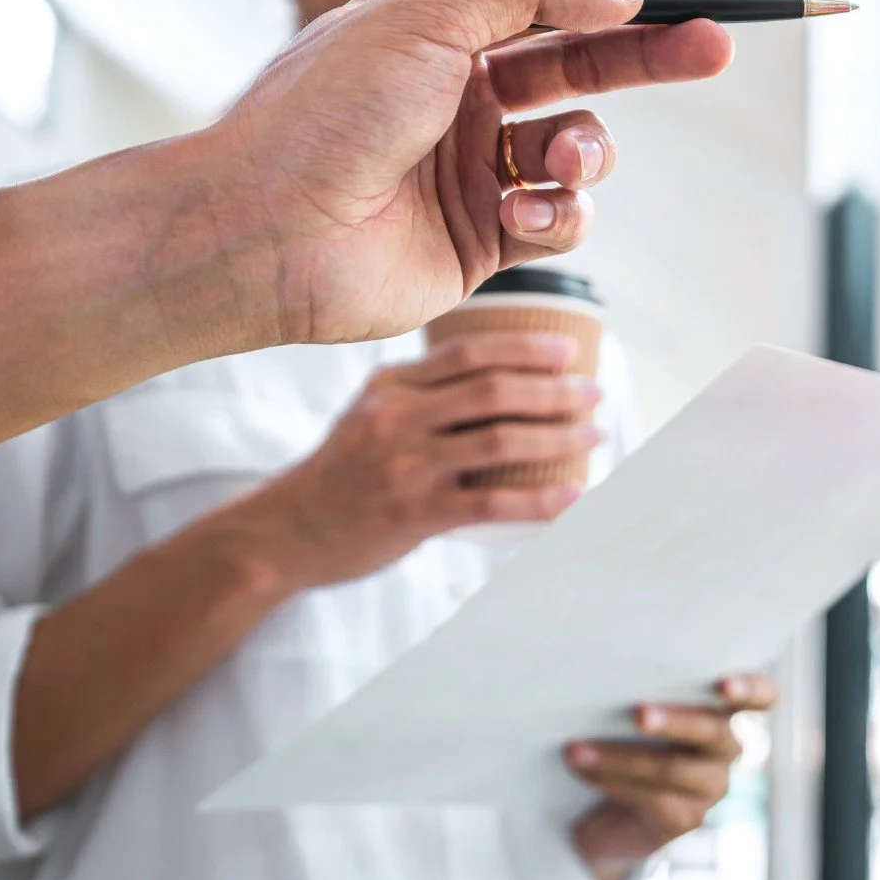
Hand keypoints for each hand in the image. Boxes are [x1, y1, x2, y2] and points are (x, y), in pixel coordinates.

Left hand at [209, 0, 732, 345]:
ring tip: (562, 162)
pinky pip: (561, 221)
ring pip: (583, 151)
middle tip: (714, 48)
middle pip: (590, 68)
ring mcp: (477, 170)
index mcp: (446, 33)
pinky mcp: (484, 240)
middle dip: (652, 58)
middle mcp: (466, 97)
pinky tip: (518, 215)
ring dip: (589, 153)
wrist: (265, 231)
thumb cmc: (324, 115)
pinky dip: (556, 216)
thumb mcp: (426, 16)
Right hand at [227, 331, 599, 590]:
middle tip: (594, 394)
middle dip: (555, 391)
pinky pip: (491, 504)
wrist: (284, 532)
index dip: (525, 347)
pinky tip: (571, 496)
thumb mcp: (370, 413)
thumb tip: (505, 378)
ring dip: (556, 438)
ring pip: (499, 442)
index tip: (568, 349)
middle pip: (493, 392)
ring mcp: (404, 467)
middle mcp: (396, 419)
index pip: (468, 352)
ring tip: (593, 436)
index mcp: (390, 386)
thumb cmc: (343, 472)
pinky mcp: (412, 514)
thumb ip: (424, 393)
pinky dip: (539, 501)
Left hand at [567, 674, 781, 879]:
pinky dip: (611, 780)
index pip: (762, 697)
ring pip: (674, 768)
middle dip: (676, 721)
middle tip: (639, 714)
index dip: (752, 689)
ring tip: (580, 747)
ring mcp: (711, 785)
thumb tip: (605, 669)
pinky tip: (584, 768)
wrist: (611, 810)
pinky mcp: (688, 817)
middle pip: (714, 731)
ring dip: (622, 757)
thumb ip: (644, 690)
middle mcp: (727, 747)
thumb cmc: (628, 738)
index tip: (724, 684)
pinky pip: (652, 798)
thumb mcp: (641, 710)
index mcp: (722, 710)